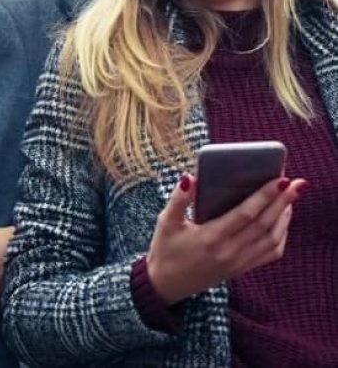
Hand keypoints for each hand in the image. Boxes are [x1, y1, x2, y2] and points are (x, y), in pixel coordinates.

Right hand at [147, 174, 306, 305]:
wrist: (166, 284)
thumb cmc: (165, 249)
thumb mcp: (166, 222)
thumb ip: (179, 199)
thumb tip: (191, 178)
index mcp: (210, 238)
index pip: (245, 214)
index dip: (265, 196)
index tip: (280, 179)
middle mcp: (229, 252)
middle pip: (264, 224)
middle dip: (282, 202)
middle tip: (297, 183)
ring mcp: (238, 263)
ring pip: (272, 239)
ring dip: (284, 217)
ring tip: (290, 197)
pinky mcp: (241, 269)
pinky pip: (270, 253)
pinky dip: (281, 235)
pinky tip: (282, 220)